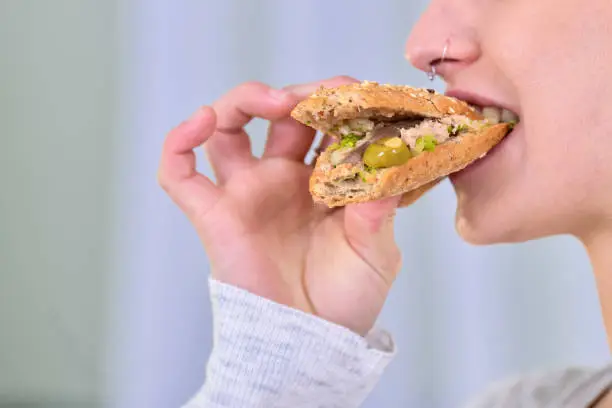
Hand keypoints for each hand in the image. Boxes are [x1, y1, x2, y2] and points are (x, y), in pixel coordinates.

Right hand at [158, 76, 402, 335]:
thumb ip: (377, 212)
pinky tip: (199, 122)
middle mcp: (282, 180)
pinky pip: (179, 173)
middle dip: (297, 96)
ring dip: (243, 101)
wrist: (309, 343)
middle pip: (277, 116)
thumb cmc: (345, 300)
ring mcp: (246, 194)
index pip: (326, 125)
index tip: (359, 96)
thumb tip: (385, 170)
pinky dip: (179, 142)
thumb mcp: (375, 254)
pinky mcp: (214, 216)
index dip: (338, 104)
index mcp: (323, 181)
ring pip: (226, 128)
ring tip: (272, 101)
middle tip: (319, 97)